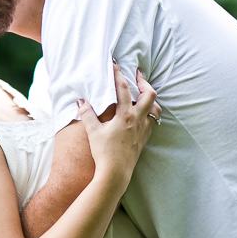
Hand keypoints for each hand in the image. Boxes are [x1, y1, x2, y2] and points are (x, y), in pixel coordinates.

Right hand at [77, 63, 158, 187]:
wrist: (116, 173)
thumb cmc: (104, 152)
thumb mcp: (93, 132)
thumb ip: (87, 114)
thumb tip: (81, 101)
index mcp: (125, 115)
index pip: (123, 89)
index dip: (118, 74)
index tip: (115, 64)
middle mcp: (138, 119)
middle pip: (149, 94)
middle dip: (144, 81)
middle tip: (137, 74)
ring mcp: (144, 129)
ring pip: (155, 108)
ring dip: (150, 98)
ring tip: (142, 94)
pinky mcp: (145, 138)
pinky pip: (152, 120)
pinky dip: (149, 112)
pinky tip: (142, 113)